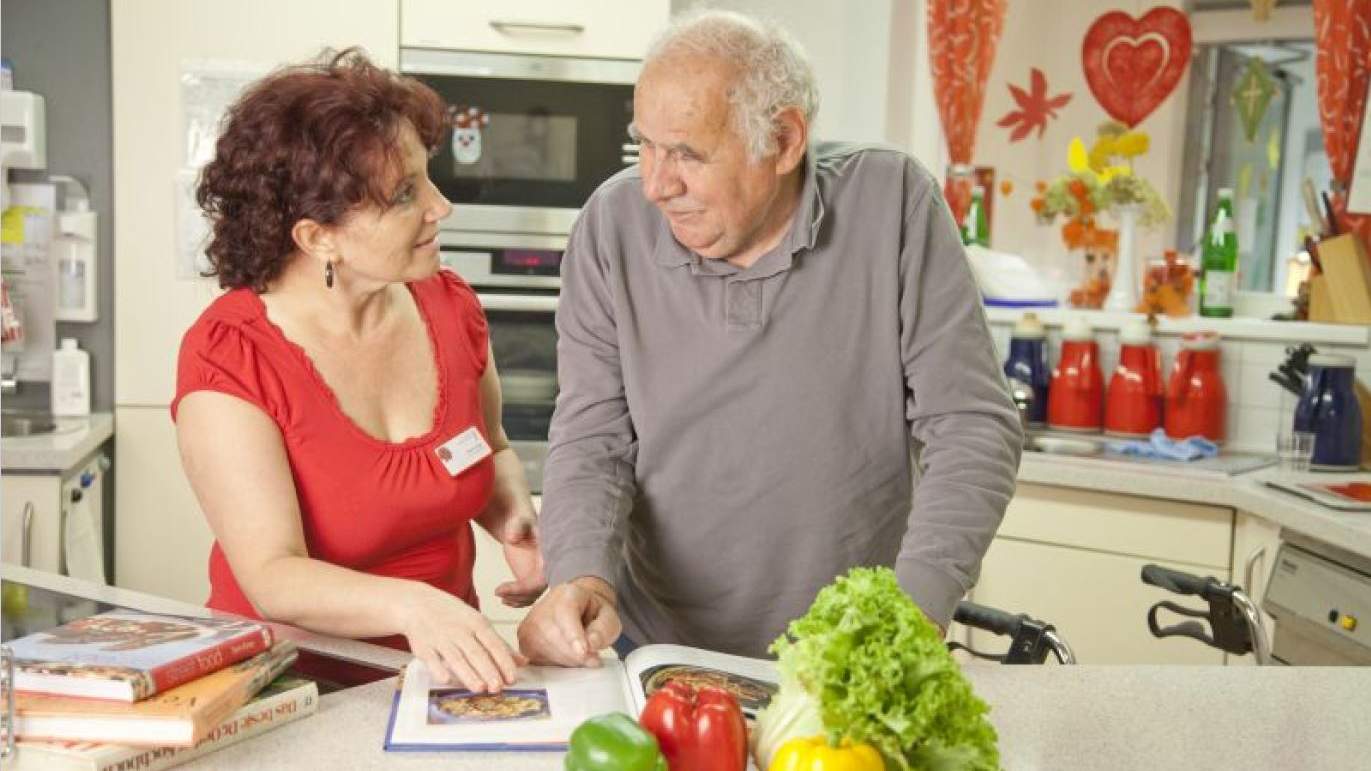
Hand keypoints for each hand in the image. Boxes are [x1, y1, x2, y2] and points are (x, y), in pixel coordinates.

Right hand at [400, 583, 526, 692]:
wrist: (418, 604)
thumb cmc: (453, 616)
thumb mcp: (478, 623)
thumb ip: (499, 644)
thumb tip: (523, 662)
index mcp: (476, 623)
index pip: (494, 644)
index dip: (503, 661)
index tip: (512, 678)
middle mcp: (460, 631)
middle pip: (476, 653)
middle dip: (488, 670)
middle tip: (498, 688)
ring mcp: (441, 639)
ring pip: (456, 658)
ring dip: (468, 673)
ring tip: (480, 688)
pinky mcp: (423, 647)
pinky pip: (432, 660)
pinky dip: (439, 669)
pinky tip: (447, 680)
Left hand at [493, 513, 546, 607]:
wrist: (520, 525)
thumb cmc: (522, 522)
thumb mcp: (519, 522)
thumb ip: (517, 527)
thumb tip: (511, 539)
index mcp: (548, 557)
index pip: (539, 580)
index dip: (522, 588)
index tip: (500, 589)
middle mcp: (547, 569)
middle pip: (536, 591)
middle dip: (518, 596)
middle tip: (498, 592)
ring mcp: (540, 575)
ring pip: (532, 596)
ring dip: (516, 600)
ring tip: (499, 593)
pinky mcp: (532, 578)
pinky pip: (529, 595)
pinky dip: (518, 601)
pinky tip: (504, 600)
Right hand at [517, 577, 620, 667]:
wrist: (579, 609)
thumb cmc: (592, 613)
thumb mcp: (609, 617)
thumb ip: (604, 629)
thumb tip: (592, 644)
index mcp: (567, 594)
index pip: (565, 614)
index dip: (574, 636)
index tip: (584, 652)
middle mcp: (543, 606)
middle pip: (553, 636)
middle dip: (575, 655)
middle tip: (593, 659)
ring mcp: (530, 624)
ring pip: (544, 651)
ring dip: (566, 661)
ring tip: (581, 654)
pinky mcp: (524, 641)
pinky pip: (537, 660)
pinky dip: (555, 664)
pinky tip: (567, 657)